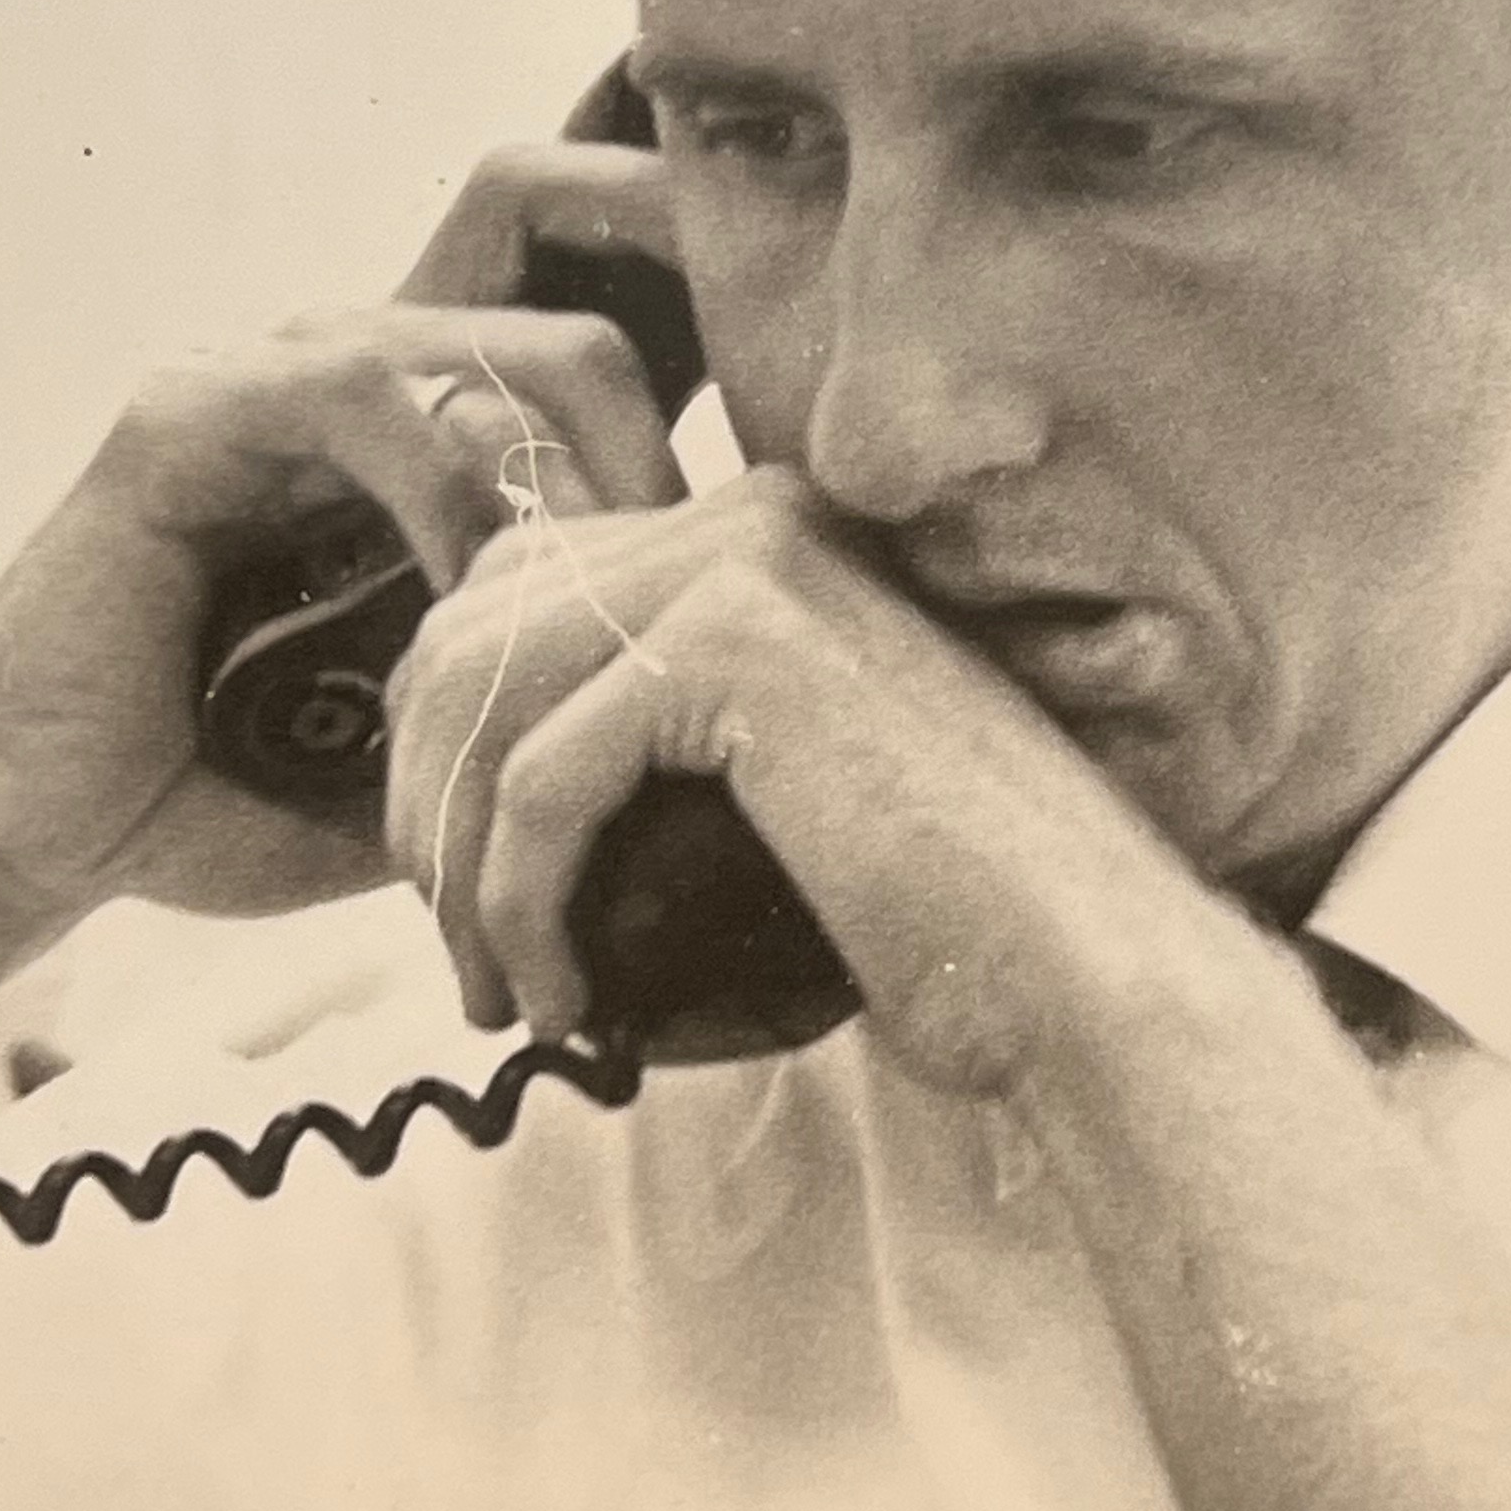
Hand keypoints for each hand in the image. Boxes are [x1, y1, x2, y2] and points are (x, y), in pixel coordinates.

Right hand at [0, 147, 688, 931]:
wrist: (38, 832)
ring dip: (599, 465)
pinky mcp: (195, 412)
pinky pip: (374, 399)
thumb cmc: (238, 790)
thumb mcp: (455, 734)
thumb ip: (571, 684)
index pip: (586, 260)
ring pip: (508, 329)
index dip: (697, 251)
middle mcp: (359, 355)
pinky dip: (458, 497)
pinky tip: (485, 599)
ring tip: (628, 594)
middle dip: (686, 299)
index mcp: (430, 408)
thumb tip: (744, 727)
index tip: (818, 352)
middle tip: (744, 487)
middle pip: (559, 217)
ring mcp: (276, 368)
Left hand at [381, 467, 1244, 1097]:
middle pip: (471, 628)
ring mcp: (749, 563)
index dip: (451, 747)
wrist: (1081, 966)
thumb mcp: (778, 791)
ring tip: (495, 994)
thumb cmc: (950, 916)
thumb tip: (479, 783)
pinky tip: (560, 998)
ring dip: (455, 869)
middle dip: (429, 803)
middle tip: (460, 956)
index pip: (518, 593)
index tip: (464, 892)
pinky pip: (542, 781)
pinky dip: (518, 905)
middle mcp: (750, 513)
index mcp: (763, 530)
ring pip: (485, 702)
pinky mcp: (741, 648)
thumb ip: (658, 739)